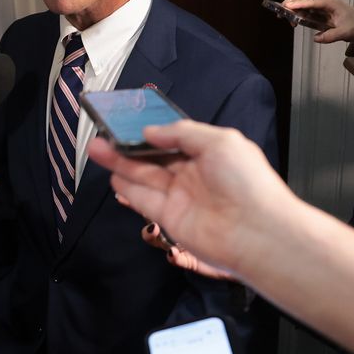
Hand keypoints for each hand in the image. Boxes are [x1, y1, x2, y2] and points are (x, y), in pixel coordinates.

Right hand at [88, 121, 293, 272]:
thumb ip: (182, 133)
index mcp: (210, 152)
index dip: (151, 129)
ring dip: (120, 163)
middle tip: (102, 133)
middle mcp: (194, 174)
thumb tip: (150, 131)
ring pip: (144, 175)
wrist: (257, 233)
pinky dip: (128, 188)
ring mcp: (181, 196)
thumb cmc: (247, 183)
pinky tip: (112, 176)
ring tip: (96, 148)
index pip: (174, 138)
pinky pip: (144, 199)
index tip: (127, 120)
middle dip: (127, 145)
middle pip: (154, 156)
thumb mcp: (219, 141)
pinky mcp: (171, 218)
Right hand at [282, 0, 353, 47]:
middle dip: (290, 2)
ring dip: (292, 7)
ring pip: (302, 0)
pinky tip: (293, 21)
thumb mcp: (345, 33)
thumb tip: (316, 38)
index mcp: (331, 2)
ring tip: (285, 18)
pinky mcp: (319, 9)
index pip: (311, 1)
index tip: (287, 7)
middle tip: (280, 13)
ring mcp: (321, 4)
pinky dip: (297, 12)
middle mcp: (324, 0)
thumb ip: (330, 36)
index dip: (299, 4)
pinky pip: (305, 7)